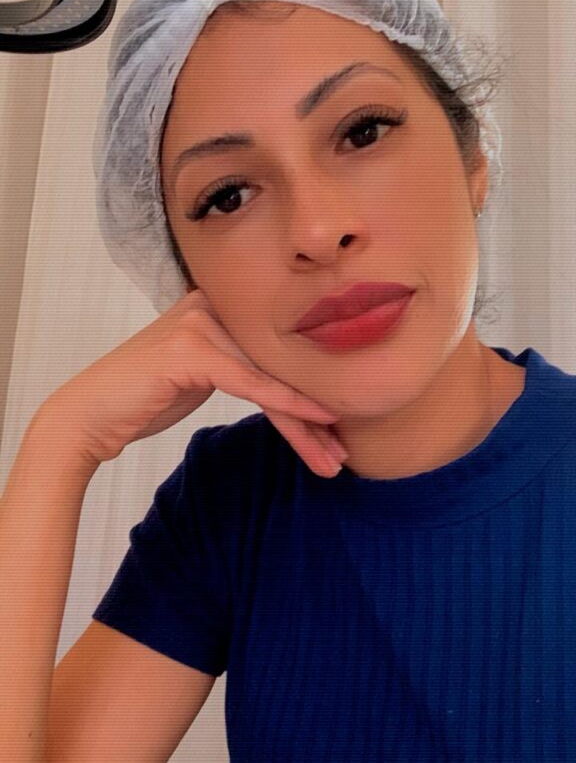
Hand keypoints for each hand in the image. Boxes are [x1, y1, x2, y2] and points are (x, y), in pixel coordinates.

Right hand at [37, 290, 345, 476]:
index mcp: (220, 303)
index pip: (278, 350)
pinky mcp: (191, 346)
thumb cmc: (145, 398)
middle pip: (280, 363)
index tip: (337, 432)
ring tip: (334, 459)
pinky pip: (251, 382)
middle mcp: (212, 303)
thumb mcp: (204, 373)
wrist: (89, 416)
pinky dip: (286, 405)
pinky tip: (318, 422)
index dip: (310, 391)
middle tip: (342, 453)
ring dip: (306, 422)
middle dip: (315, 413)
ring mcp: (201, 321)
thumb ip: (243, 363)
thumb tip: (294, 379)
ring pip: (271, 376)